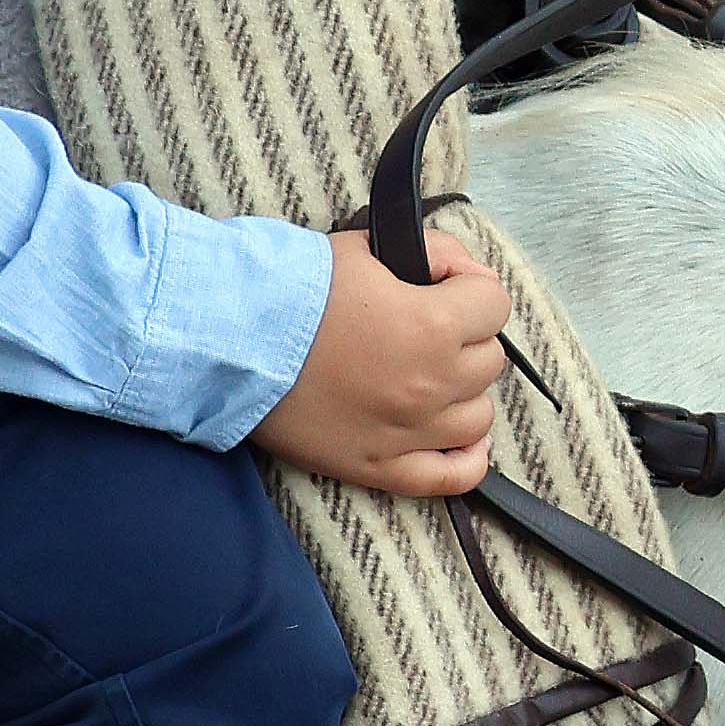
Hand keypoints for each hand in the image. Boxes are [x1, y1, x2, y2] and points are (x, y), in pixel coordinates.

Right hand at [255, 225, 513, 496]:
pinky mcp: (378, 466)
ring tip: (426, 377)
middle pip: (488, 360)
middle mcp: (429, 383)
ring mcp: (408, 431)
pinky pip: (454, 476)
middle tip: (423, 328)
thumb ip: (433, 252)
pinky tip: (455, 435)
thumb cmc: (293, 290)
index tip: (442, 286)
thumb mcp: (368, 248)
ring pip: (478, 416)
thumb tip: (466, 274)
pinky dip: (467, 458)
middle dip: (464, 338)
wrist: (229, 339)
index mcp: (431, 325)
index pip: (494, 304)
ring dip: (461, 393)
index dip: (469, 288)